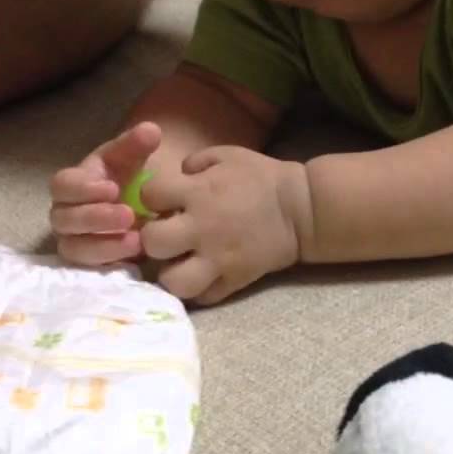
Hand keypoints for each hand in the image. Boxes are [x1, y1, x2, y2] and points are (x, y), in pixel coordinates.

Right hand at [49, 122, 160, 265]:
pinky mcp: (89, 262)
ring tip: (136, 240)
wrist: (142, 204)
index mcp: (75, 184)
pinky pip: (89, 268)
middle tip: (128, 215)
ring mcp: (75, 239)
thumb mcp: (133, 157)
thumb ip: (137, 144)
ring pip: (73, 248)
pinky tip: (135, 255)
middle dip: (95, 218)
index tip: (112, 188)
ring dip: (103, 245)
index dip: (82, 188)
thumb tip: (150, 130)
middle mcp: (67, 213)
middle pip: (64, 219)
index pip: (62, 185)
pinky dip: (110, 261)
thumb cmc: (128, 177)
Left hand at [138, 146, 309, 304]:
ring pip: (174, 281)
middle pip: (153, 243)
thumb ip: (195, 162)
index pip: (150, 197)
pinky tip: (202, 276)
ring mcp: (218, 259)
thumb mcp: (227, 155)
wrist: (301, 209)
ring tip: (180, 263)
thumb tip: (176, 176)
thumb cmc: (262, 178)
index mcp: (199, 193)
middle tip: (168, 237)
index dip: (154, 198)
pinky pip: (203, 298)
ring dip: (172, 272)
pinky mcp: (233, 280)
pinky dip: (198, 289)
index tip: (165, 201)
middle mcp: (202, 228)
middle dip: (154, 239)